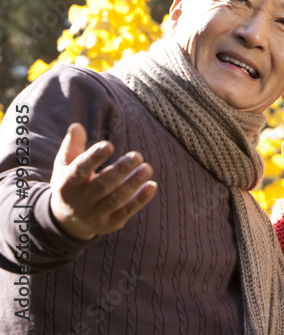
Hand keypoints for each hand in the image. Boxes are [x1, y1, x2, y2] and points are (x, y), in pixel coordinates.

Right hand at [49, 123, 157, 240]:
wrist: (67, 222)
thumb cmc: (70, 185)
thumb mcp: (65, 166)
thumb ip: (72, 146)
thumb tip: (76, 125)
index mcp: (67, 184)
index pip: (80, 170)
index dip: (93, 158)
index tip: (108, 145)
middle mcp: (80, 202)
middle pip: (102, 186)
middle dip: (120, 171)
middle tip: (137, 155)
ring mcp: (95, 215)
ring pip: (116, 199)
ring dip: (133, 184)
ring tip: (147, 168)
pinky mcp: (110, 224)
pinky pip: (126, 212)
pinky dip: (140, 199)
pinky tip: (152, 185)